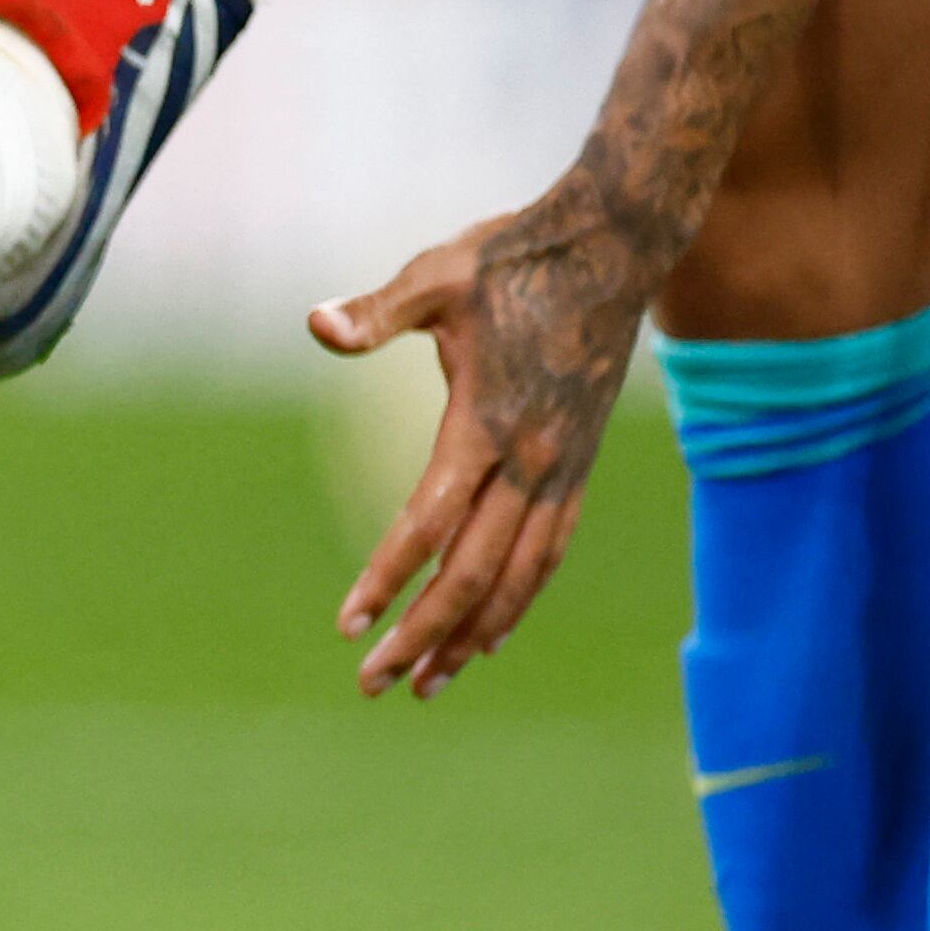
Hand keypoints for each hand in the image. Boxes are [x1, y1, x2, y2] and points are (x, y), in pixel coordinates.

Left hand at [309, 182, 651, 695]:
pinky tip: (491, 636)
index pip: (430, 523)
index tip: (350, 625)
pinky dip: (519, 601)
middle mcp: (531, 460)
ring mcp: (562, 468)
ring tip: (429, 684)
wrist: (614, 246)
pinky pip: (550, 553)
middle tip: (373, 683)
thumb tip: (315, 324)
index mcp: (486, 421)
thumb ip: (376, 313)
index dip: (389, 577)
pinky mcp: (579, 466)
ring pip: (520, 578)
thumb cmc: (512, 257)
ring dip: (472, 635)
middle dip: (424, 634)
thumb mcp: (437, 276)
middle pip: (475, 573)